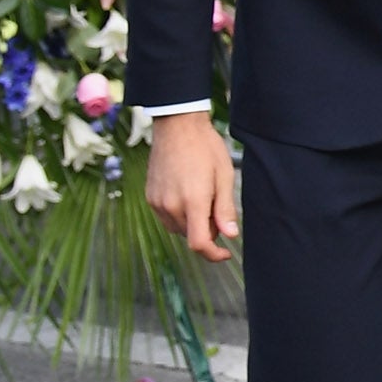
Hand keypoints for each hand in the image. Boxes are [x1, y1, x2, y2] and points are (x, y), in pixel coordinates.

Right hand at [144, 110, 239, 262]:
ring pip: (178, 228)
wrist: (177, 126)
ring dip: (193, 223)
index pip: (200, 243)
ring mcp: (157, 202)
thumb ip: (225, 208)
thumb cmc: (205, 148)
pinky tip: (188, 194)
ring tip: (202, 197)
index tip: (225, 252)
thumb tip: (231, 235)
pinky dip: (180, 215)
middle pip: (190, 236)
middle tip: (217, 207)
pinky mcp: (150, 197)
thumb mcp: (224, 176)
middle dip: (207, 231)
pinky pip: (166, 217)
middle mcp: (171, 206)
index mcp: (192, 202)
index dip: (214, 254)